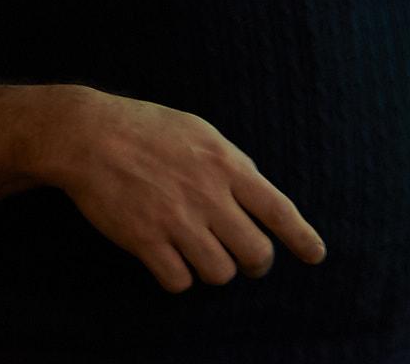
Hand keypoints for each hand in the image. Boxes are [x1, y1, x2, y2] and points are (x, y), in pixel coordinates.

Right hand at [39, 89, 326, 293]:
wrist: (92, 136)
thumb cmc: (150, 129)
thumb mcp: (203, 134)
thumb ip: (232, 165)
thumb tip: (256, 195)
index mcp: (228, 165)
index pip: (278, 209)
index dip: (301, 237)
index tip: (316, 256)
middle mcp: (209, 196)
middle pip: (255, 253)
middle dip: (257, 262)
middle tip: (249, 260)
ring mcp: (178, 221)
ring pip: (220, 273)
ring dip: (217, 270)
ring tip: (205, 255)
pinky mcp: (145, 241)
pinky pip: (179, 281)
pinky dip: (180, 278)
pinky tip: (173, 262)